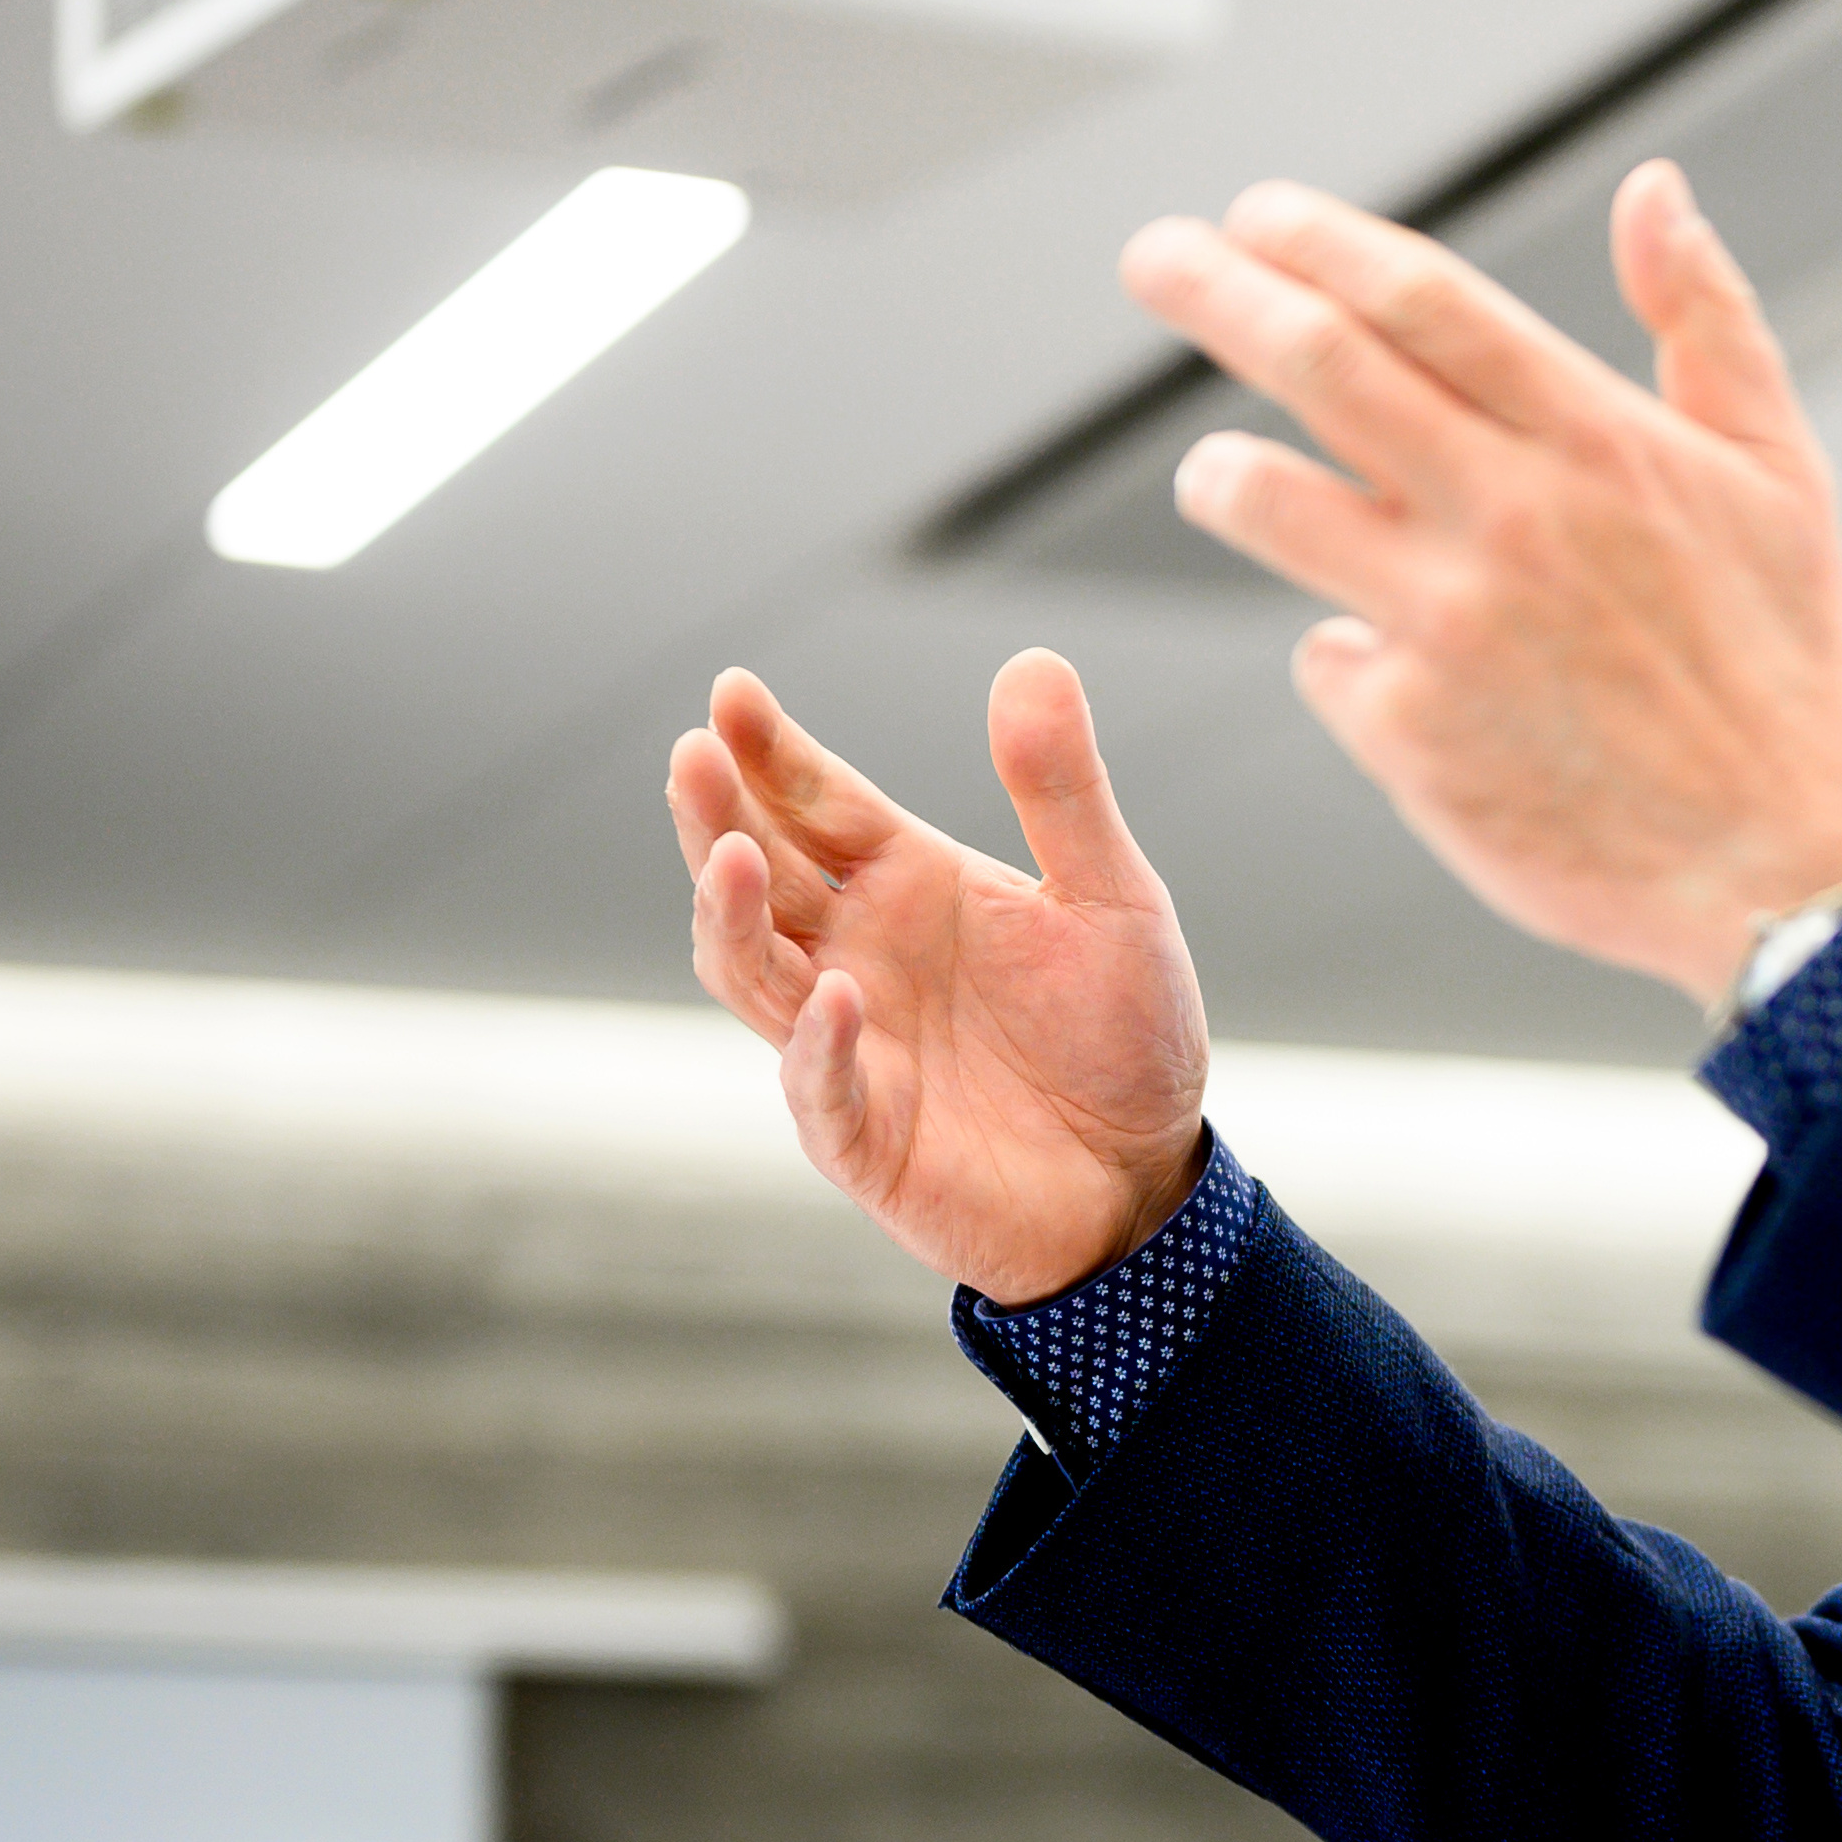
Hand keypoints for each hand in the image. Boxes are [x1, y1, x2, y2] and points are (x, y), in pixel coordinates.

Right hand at [671, 652, 1214, 1303]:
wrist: (1147, 1180)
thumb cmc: (1122, 1036)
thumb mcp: (1113, 900)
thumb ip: (1064, 790)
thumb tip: (1035, 660)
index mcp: (905, 883)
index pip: (815, 800)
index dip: (768, 749)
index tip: (731, 691)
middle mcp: (855, 953)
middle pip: (757, 874)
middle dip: (719, 817)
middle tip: (693, 757)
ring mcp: (847, 1044)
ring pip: (752, 972)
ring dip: (732, 918)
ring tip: (736, 859)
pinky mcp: (863, 1135)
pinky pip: (819, 1088)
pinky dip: (818, 1046)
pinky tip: (836, 997)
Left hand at [1118, 166, 1841, 1010]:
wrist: (1787, 866)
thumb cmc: (1784, 664)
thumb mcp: (1780, 473)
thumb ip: (1706, 321)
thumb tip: (1654, 188)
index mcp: (1597, 440)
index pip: (1417, 296)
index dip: (1316, 239)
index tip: (1256, 215)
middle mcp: (1510, 516)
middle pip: (1315, 361)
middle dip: (1211, 290)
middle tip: (1155, 258)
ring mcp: (1448, 627)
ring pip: (1267, 500)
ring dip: (1220, 470)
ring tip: (1215, 469)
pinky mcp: (1410, 735)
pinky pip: (1324, 659)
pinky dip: (1339, 647)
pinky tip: (1376, 658)